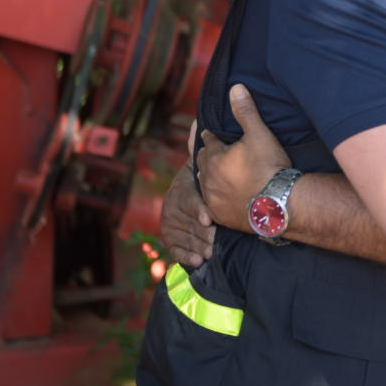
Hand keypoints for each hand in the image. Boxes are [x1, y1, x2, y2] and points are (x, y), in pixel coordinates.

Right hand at [161, 151, 215, 266]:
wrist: (194, 194)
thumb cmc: (204, 179)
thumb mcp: (202, 164)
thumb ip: (201, 149)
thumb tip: (198, 125)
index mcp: (181, 189)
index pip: (188, 200)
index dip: (198, 209)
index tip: (208, 219)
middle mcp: (172, 207)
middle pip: (187, 223)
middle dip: (201, 233)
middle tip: (215, 242)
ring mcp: (171, 224)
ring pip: (184, 237)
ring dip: (197, 246)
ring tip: (210, 253)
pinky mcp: (172, 238)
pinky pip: (176, 249)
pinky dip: (186, 256)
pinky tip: (198, 261)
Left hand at [195, 83, 292, 231]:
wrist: (278, 205)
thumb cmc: (269, 167)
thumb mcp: (259, 134)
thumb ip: (245, 111)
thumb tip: (235, 87)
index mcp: (214, 157)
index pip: (208, 141)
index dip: (210, 135)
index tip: (208, 132)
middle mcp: (208, 178)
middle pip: (202, 162)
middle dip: (206, 155)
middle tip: (210, 151)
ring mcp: (213, 199)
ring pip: (205, 184)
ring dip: (209, 176)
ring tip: (214, 173)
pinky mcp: (221, 216)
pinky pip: (212, 205)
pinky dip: (215, 198)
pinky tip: (220, 197)